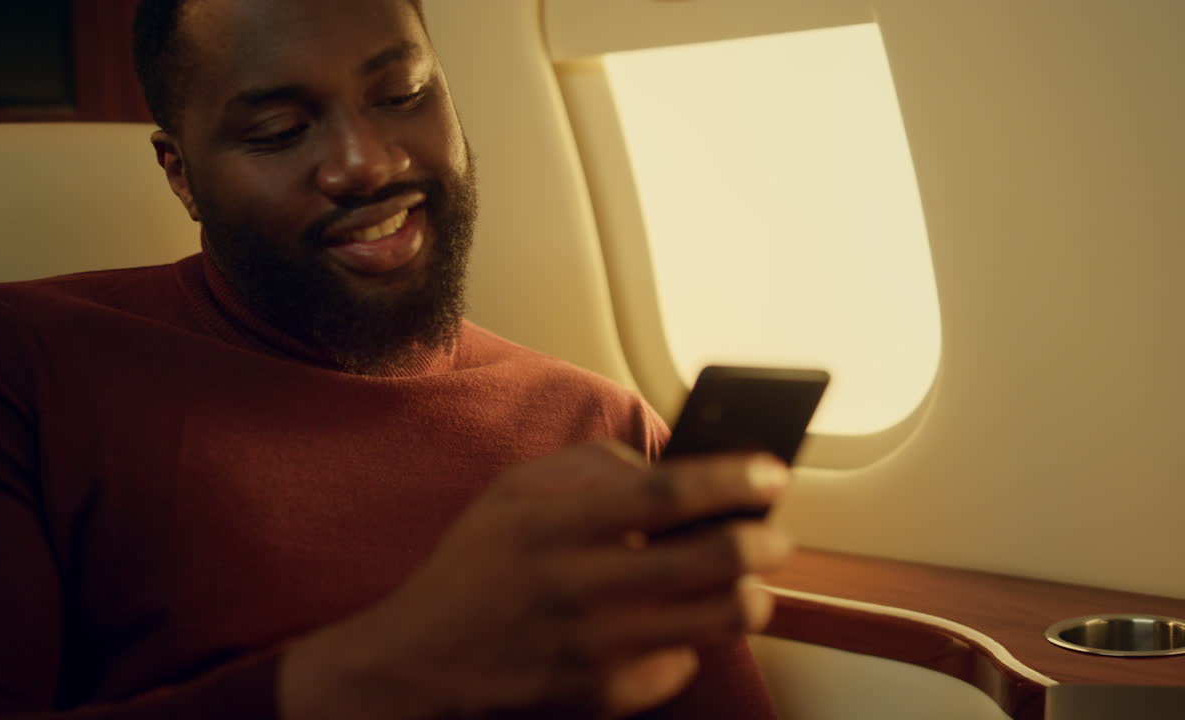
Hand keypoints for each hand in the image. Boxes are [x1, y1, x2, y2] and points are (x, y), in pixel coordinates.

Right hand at [279, 441, 793, 719]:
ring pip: (718, 621)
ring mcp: (599, 650)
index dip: (730, 479)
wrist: (421, 667)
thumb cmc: (473, 568)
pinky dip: (689, 639)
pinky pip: (682, 663)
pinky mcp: (609, 697)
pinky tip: (671, 625)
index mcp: (556, 526)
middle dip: (765, 542)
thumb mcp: (510, 493)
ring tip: (747, 582)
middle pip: (711, 561)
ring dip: (750, 595)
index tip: (771, 472)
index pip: (664, 493)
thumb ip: (587, 466)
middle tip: (775, 535)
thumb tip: (665, 464)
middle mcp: (582, 588)